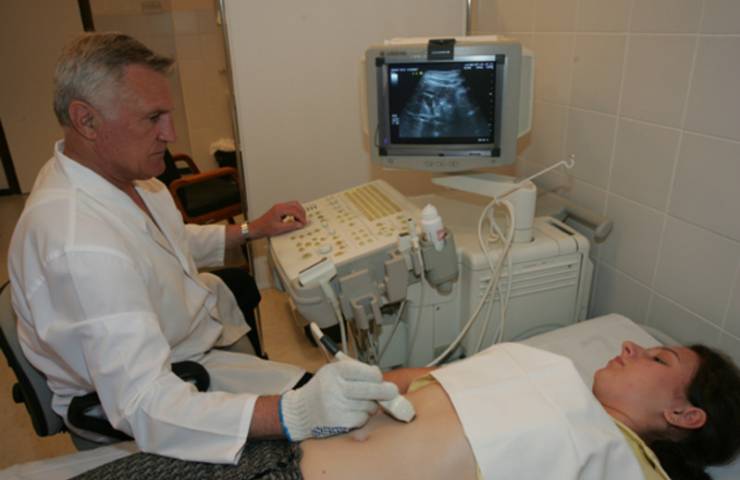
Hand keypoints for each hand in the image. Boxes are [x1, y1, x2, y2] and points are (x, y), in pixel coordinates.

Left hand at [249, 201, 305, 238]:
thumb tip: (300, 224)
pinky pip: (290, 207)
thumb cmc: (265, 228)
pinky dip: (295, 212)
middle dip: (302, 212)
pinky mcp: (279, 209)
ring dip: (299, 211)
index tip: (304, 223)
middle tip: (304, 221)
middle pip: (295, 205)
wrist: (256, 228)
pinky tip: (295, 219)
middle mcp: (280, 206)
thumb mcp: (279, 229)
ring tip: (301, 220)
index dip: (301, 217)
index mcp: (280, 209)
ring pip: (293, 204)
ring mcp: (279, 207)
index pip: (295, 210)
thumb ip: (291, 226)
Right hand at [279, 359, 398, 440]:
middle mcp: (335, 388)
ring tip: (362, 402)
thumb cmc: (322, 388)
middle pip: (371, 389)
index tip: (378, 378)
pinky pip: (362, 418)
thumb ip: (355, 370)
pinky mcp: (339, 422)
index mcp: (335, 371)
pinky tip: (354, 412)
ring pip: (369, 405)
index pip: (365, 372)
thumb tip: (378, 374)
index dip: (376, 375)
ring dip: (371, 405)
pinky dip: (363, 416)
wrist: (301, 411)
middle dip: (386, 391)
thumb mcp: (333, 372)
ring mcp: (337, 406)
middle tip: (393, 392)